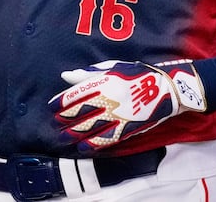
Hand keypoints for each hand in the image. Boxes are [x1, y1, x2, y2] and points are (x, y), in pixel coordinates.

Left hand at [49, 59, 205, 150]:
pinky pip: (106, 138)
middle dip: (64, 119)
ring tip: (63, 136)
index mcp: (104, 81)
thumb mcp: (112, 67)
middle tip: (55, 123)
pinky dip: (92, 144)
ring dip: (73, 133)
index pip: (75, 94)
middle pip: (79, 112)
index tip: (51, 107)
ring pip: (89, 127)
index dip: (60, 102)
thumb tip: (66, 76)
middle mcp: (108, 98)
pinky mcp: (126, 128)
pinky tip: (82, 147)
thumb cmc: (136, 73)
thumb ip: (88, 74)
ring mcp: (117, 114)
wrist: (164, 88)